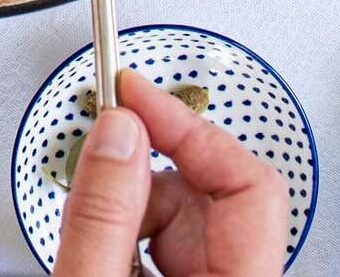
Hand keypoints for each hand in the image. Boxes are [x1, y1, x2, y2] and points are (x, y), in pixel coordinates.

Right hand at [53, 68, 287, 275]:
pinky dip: (127, 230)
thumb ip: (103, 215)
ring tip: (89, 232)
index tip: (132, 91)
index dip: (186, 125)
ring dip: (129, 205)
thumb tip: (117, 131)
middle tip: (99, 153)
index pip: (249, 183)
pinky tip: (99, 249)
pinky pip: (171, 244)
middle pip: (209, 194)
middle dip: (144, 169)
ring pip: (185, 217)